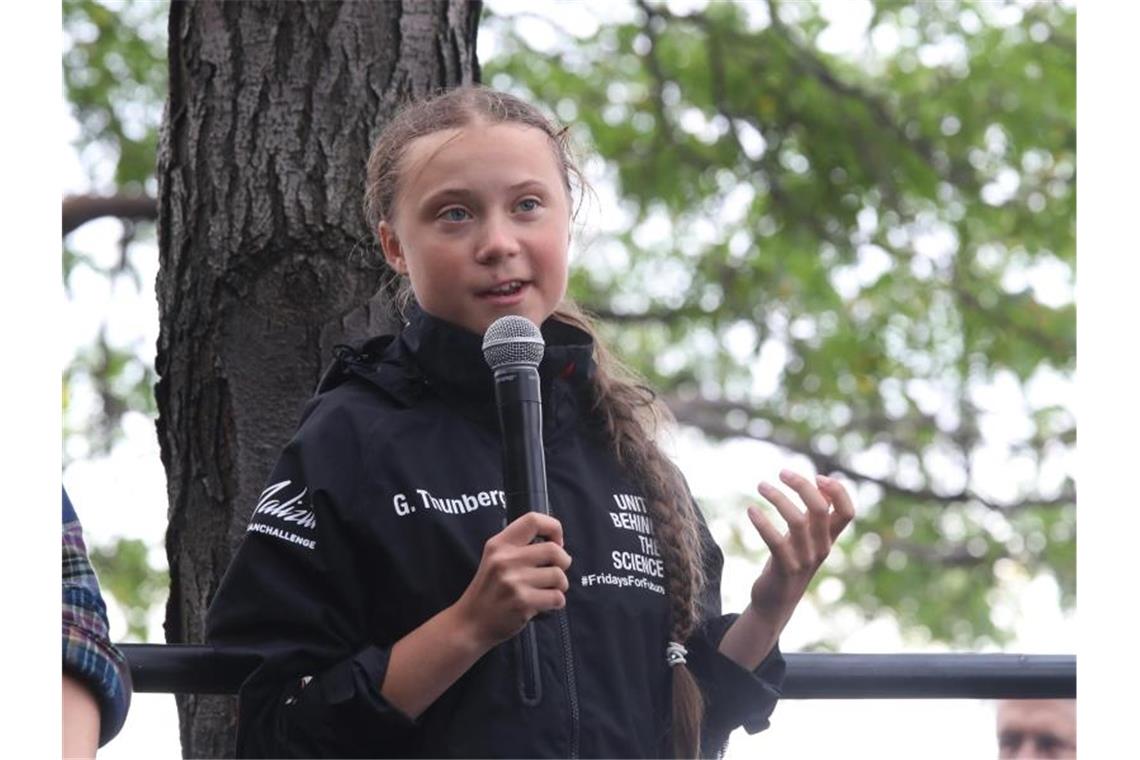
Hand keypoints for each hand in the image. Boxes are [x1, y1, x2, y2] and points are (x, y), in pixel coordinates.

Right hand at [454, 512, 571, 648]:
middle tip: (555, 571)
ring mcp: (514, 581)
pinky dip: (556, 602)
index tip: (556, 542)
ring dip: (560, 586)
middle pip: (554, 550)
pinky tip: (544, 604)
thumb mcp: (493, 559)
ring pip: (559, 576)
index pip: (533, 520)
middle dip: (563, 562)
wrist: (469, 623)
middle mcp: (505, 559)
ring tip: (547, 590)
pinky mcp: (522, 602)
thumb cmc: (488, 591)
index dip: (553, 528)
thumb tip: (556, 543)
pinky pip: (557, 597)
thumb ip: (518, 547)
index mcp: (499, 544)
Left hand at [746, 469, 854, 616]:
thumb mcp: (806, 537)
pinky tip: (751, 510)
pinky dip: (763, 523)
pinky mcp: (785, 569)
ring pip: (797, 522)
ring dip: (778, 498)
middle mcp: (821, 548)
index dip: (838, 492)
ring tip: (761, 485)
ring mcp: (804, 560)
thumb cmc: (791, 561)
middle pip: (820, 510)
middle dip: (802, 486)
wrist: (776, 602)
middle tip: (782, 473)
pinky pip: (776, 542)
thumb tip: (820, 483)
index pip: (848, 512)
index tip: (818, 477)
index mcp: (829, 538)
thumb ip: (815, 514)